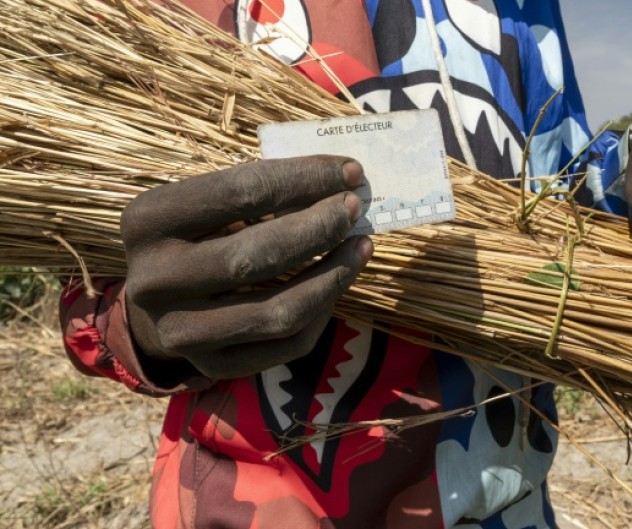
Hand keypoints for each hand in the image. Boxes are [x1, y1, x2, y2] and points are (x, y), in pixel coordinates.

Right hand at [121, 156, 372, 379]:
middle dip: (320, 227)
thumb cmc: (196, 238)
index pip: (239, 191)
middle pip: (258, 255)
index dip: (303, 178)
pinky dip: (323, 309)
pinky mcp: (214, 366)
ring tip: (361, 246)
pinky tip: (339, 281)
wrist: (158, 307)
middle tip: (354, 207)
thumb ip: (263, 192)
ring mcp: (181, 331)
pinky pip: (288, 344)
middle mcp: (154, 280)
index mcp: (148, 221)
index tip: (348, 170)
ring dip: (333, 275)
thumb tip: (342, 182)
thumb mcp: (209, 205)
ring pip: (279, 310)